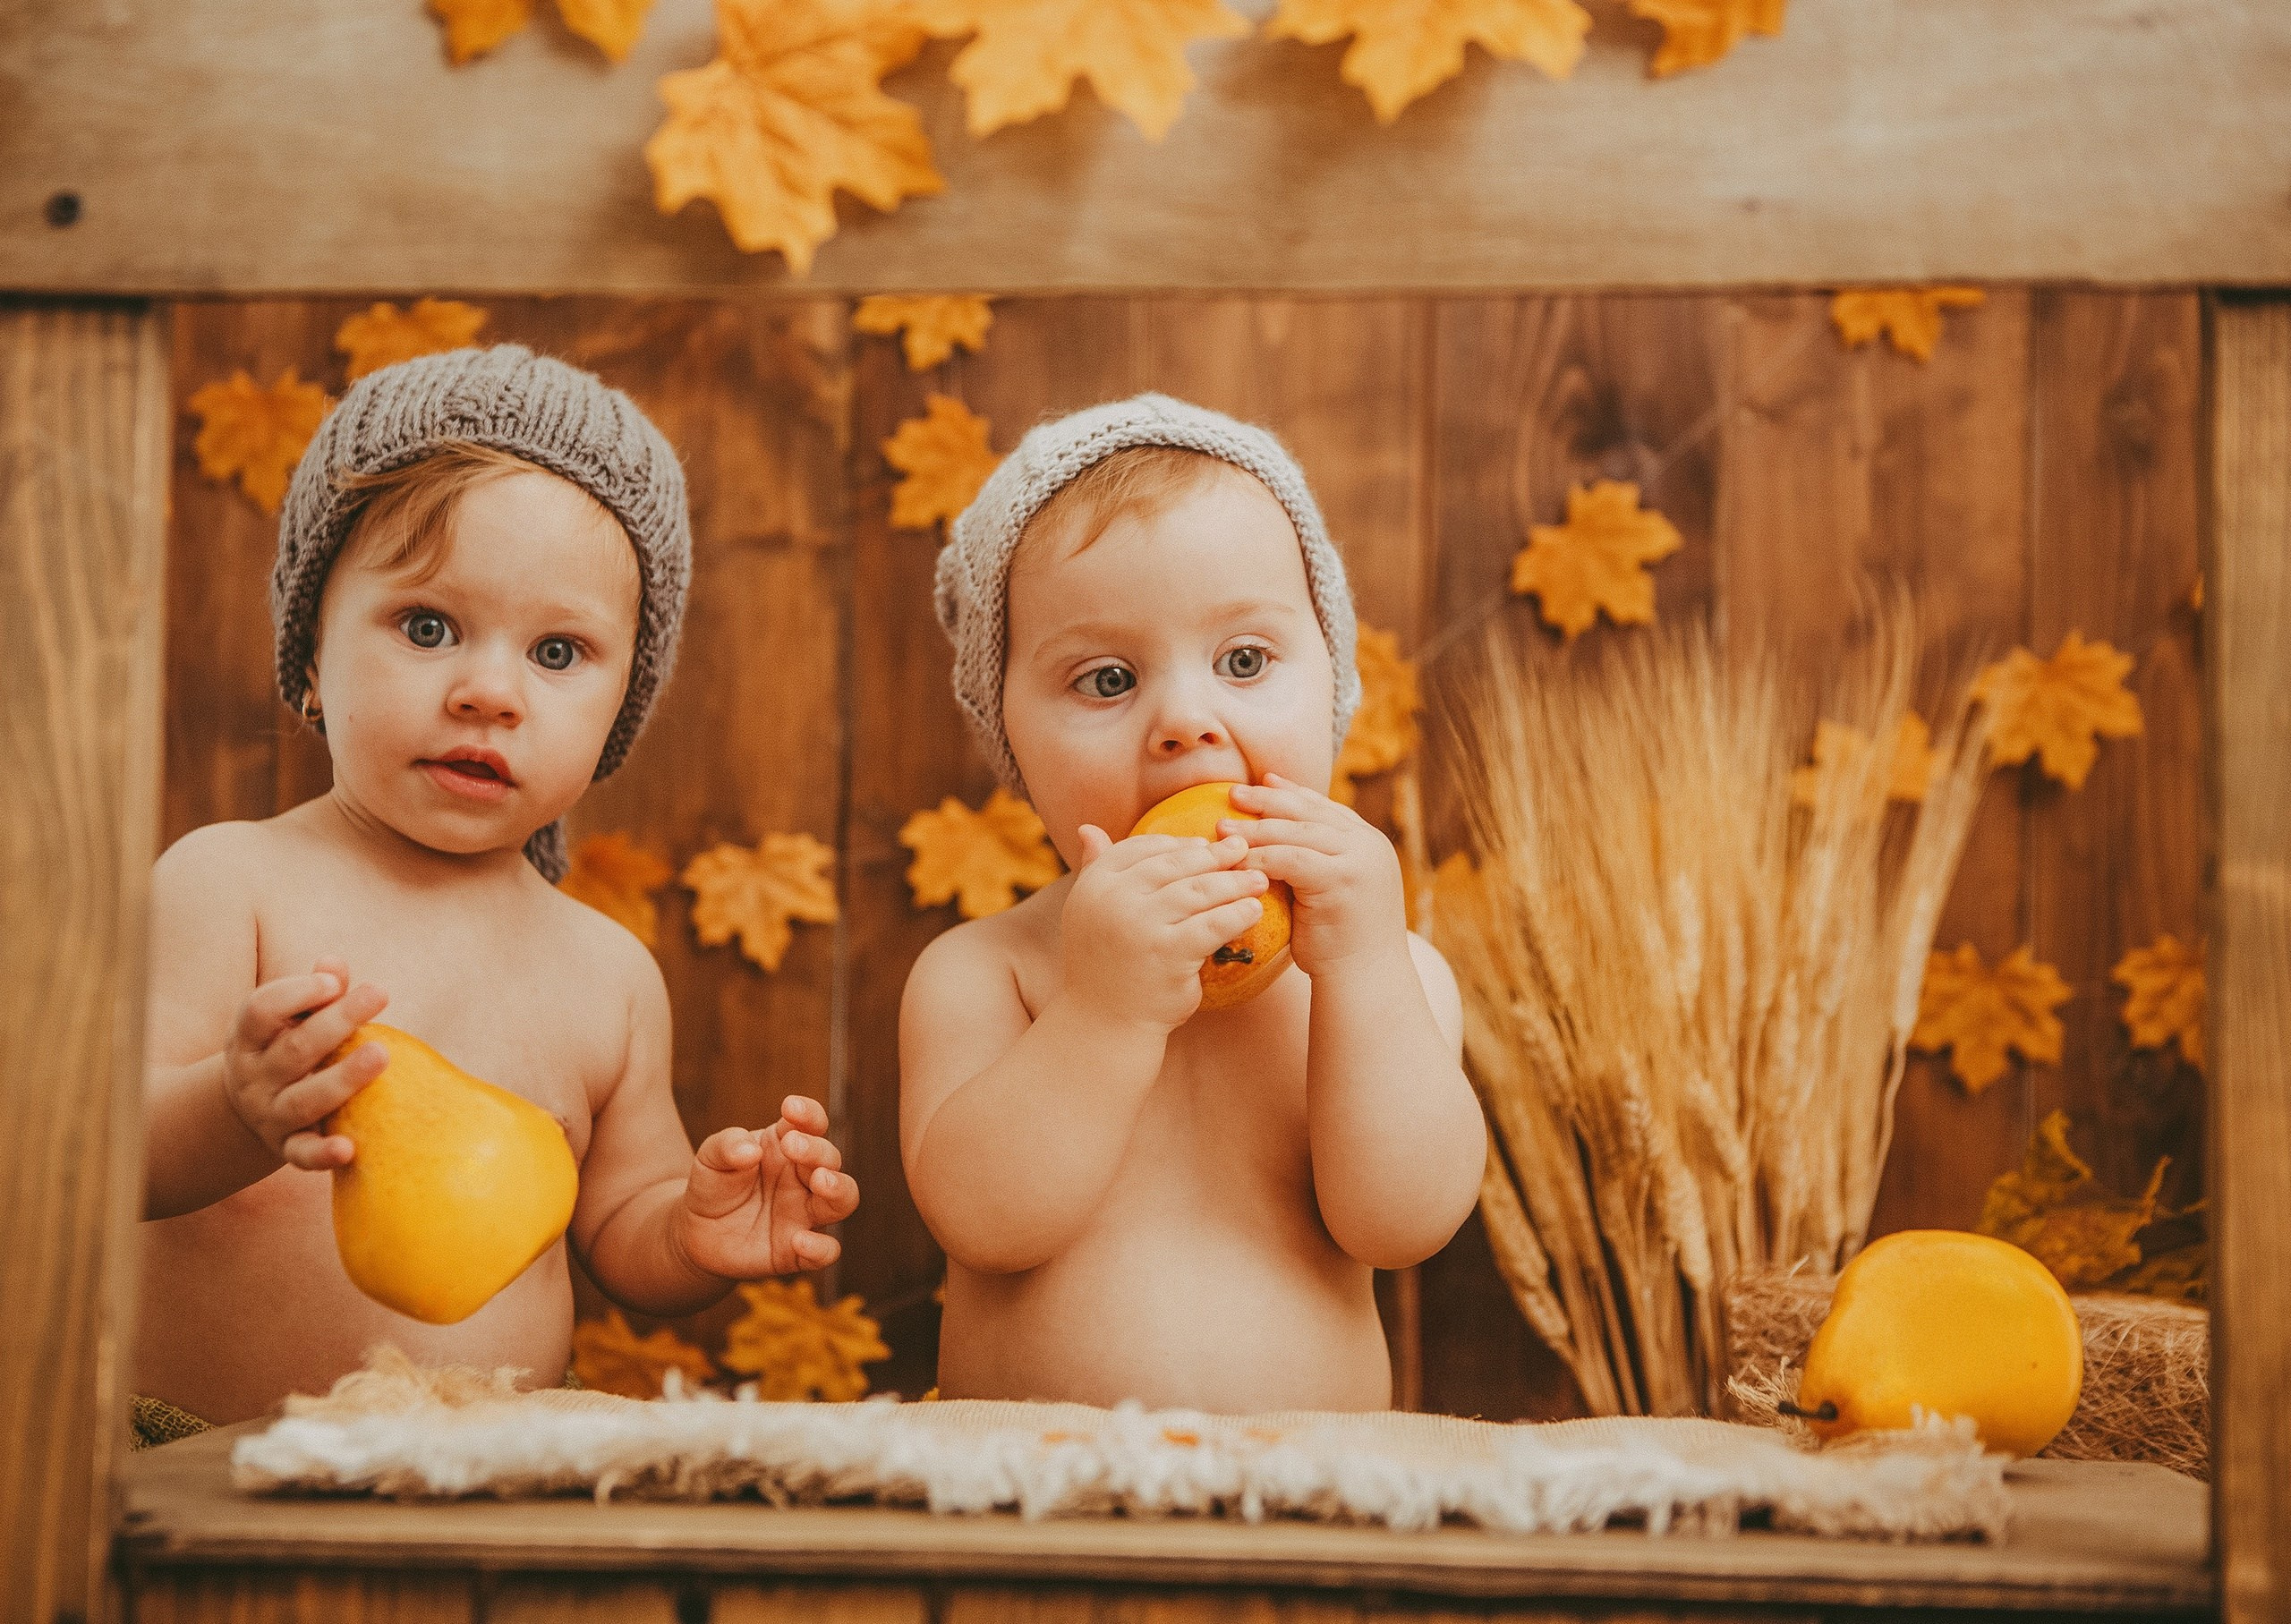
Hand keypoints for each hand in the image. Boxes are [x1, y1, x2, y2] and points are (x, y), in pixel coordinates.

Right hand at [221, 955, 389, 1169]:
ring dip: (343, 1078)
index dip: (296, 993)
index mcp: (248, 1039)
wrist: (245, 1112)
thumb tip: (334, 963)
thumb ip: (312, 993)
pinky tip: (348, 1148)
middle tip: (379, 994)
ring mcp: (269, 1114)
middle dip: (337, 1022)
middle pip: (295, 1050)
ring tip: (381, 1053)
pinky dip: (323, 1154)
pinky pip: (302, 1154)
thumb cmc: (282, 1049)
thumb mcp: (285, 1021)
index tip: (333, 981)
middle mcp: (255, 1077)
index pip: (260, 1011)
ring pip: (304, 1100)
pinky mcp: (286, 1147)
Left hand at [673, 1095, 860, 1277]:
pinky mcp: (798, 1251)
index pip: (812, 1123)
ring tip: (821, 1181)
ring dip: (839, 1188)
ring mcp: (805, 1213)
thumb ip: (726, 1146)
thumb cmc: (713, 1186)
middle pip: (830, 1158)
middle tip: (791, 1146)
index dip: (809, 1114)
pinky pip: (826, 1251)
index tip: (789, 1108)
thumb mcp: (709, 1159)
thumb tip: (751, 1150)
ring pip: (843, 1198)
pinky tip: (799, 1241)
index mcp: (788, 1145)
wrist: (696, 1234)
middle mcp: (804, 1177)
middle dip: (817, 1150)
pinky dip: (821, 1248)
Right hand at [1059, 825, 1271, 1030]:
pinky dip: (1237, 914)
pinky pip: (1212, 925)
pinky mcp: (1169, 953)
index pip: (1140, 848)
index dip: (1175, 844)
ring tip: (1257, 879)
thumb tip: (1088, 828)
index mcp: (1094, 884)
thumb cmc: (1104, 964)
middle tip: (1243, 850)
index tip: (1203, 845)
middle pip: (1174, 865)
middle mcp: (1113, 899)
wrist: (1105, 1023)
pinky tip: (1254, 910)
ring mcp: (1140, 925)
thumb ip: (1094, 869)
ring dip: (1233, 882)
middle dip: (1213, 856)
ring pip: (1198, 891)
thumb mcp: (1091, 912)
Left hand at [1224, 775, 1409, 977]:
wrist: (1366, 980)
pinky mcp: (1343, 879)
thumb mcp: (1331, 890)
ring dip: (1256, 828)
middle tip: (1234, 793)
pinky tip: (1235, 860)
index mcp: (1369, 843)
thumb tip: (1273, 842)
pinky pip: (1291, 859)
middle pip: (1309, 812)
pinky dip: (1259, 857)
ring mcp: (1360, 860)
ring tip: (1222, 827)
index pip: (1325, 808)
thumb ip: (1315, 862)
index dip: (1292, 793)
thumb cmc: (1341, 944)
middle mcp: (1369, 845)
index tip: (1264, 780)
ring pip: (1297, 832)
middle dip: (1269, 800)